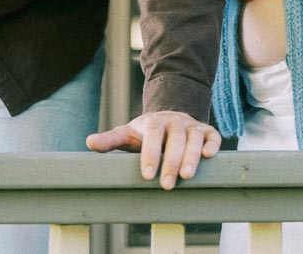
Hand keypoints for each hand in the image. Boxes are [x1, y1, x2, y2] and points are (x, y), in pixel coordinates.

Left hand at [86, 110, 220, 187]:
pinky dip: (212, 144)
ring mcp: (192, 125)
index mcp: (155, 122)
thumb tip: (90, 143)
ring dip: (192, 156)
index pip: (154, 135)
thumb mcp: (128, 134)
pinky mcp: (207, 131)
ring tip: (187, 176)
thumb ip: (111, 140)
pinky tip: (209, 156)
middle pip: (176, 138)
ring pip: (195, 137)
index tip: (147, 175)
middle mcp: (175, 122)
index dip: (151, 154)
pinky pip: (212, 135)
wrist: (169, 117)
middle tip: (167, 184)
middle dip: (172, 161)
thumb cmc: (146, 133)